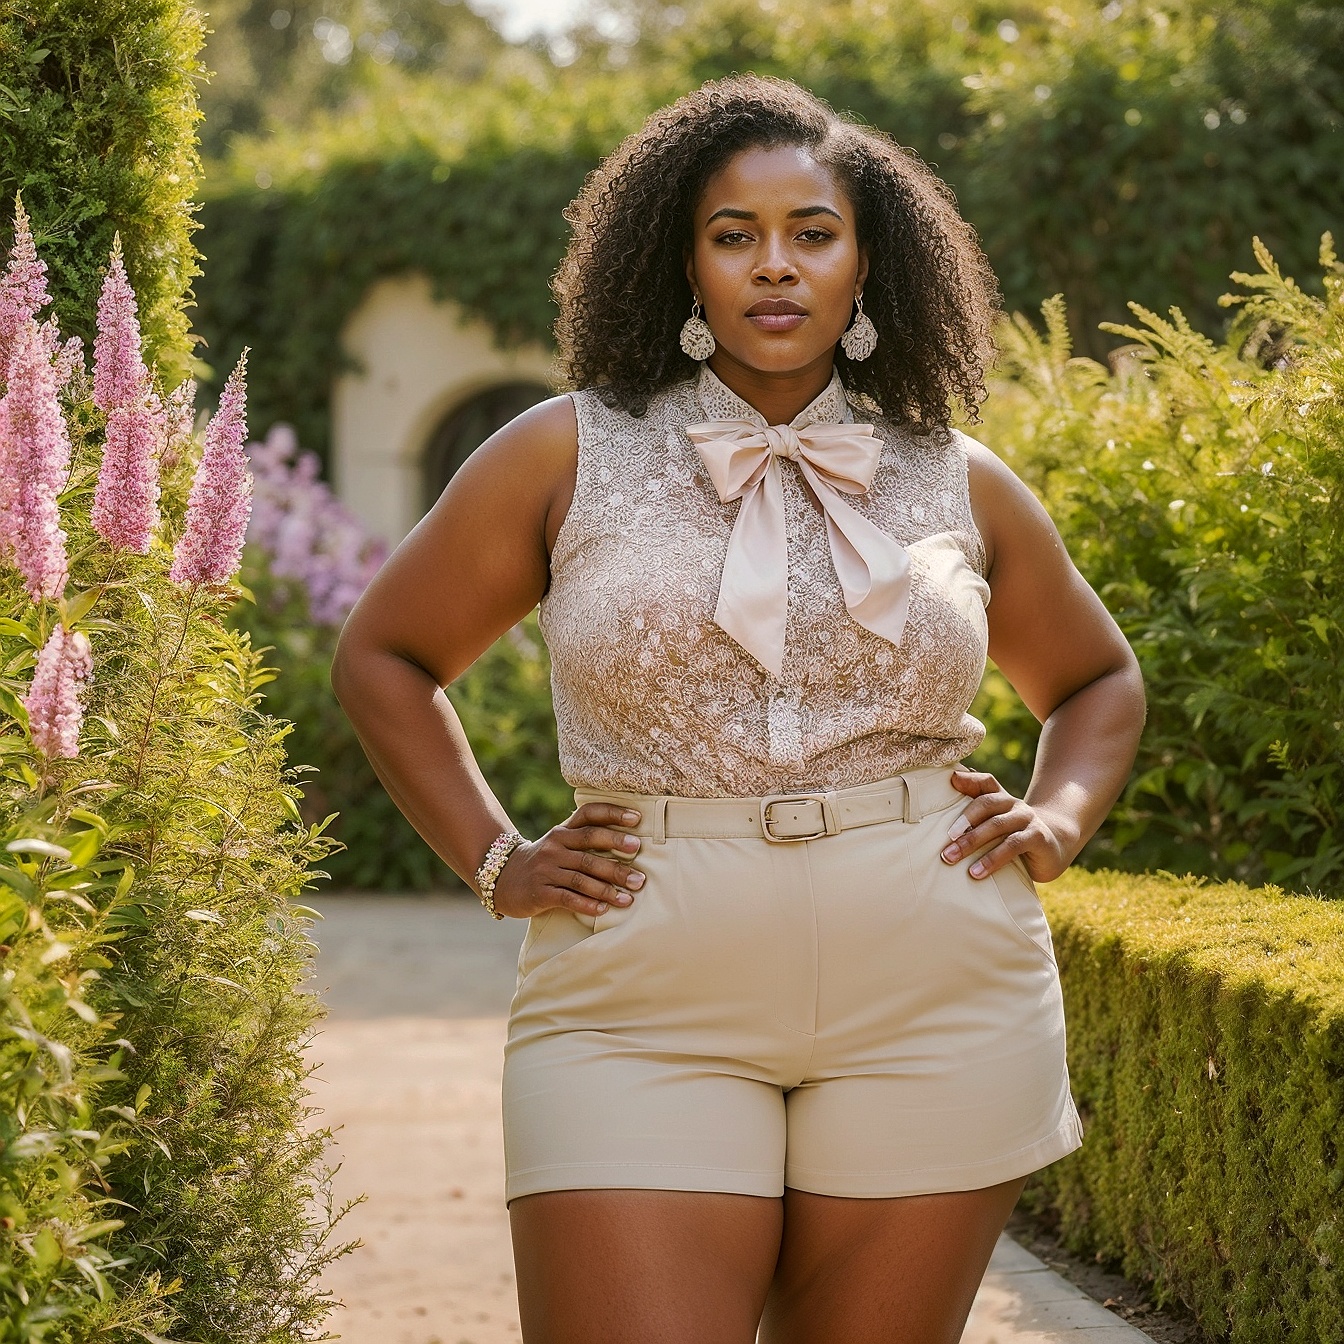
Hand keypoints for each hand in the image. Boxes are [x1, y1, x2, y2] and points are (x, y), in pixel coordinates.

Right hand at [488, 803, 645, 918]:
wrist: (503, 879)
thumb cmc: (544, 861)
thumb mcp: (559, 844)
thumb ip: (585, 838)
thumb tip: (631, 842)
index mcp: (563, 831)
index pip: (589, 814)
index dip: (613, 813)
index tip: (637, 819)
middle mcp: (555, 846)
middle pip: (590, 847)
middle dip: (618, 859)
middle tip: (640, 872)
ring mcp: (546, 869)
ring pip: (582, 877)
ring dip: (608, 889)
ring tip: (629, 897)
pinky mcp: (540, 891)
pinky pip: (568, 898)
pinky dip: (587, 905)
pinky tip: (603, 910)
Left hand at [940, 769, 1070, 882]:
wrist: (1055, 847)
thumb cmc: (1014, 835)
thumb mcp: (996, 824)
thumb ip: (975, 814)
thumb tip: (947, 797)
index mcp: (1001, 798)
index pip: (985, 782)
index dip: (968, 779)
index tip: (950, 781)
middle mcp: (1013, 804)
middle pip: (986, 804)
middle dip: (963, 821)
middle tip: (945, 839)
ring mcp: (1027, 819)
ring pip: (997, 825)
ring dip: (972, 842)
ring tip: (951, 858)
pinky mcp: (1037, 837)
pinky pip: (1012, 846)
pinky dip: (993, 859)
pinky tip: (976, 873)